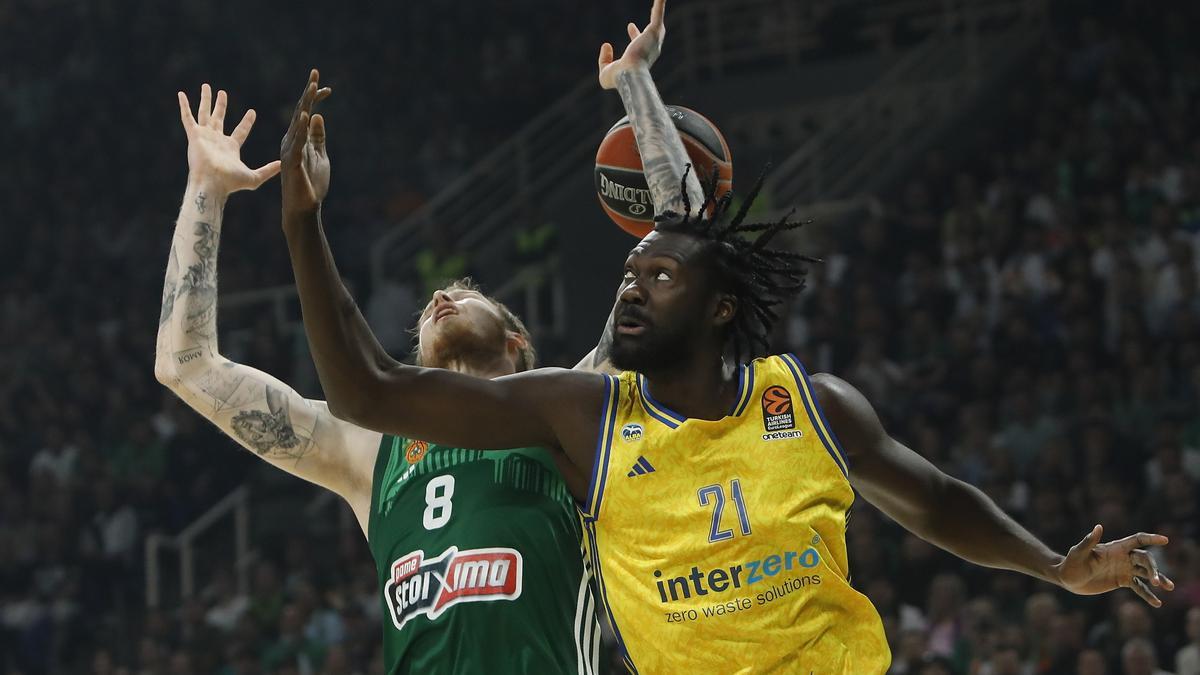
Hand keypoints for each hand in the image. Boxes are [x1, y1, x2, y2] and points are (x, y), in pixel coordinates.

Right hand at [178, 84, 279, 193]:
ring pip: (204, 113)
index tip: (252, 112)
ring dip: (206, 100)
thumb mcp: (255, 177)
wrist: (212, 183)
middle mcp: (216, 140)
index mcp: (230, 148)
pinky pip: (187, 117)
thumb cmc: (231, 182)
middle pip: (219, 118)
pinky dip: (184, 106)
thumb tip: (282, 165)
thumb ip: (268, 170)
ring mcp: (204, 137)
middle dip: (221, 105)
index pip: (241, 131)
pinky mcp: (194, 135)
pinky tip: (181, 94)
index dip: (247, 122)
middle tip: (223, 93)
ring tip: (207, 86)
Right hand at [280, 69, 332, 218]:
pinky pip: (297, 142)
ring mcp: (290, 150)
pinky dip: (301, 128)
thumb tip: (317, 115)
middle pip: (300, 112)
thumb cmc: (310, 184)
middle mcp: (290, 140)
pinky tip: (306, 114)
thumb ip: (318, 137)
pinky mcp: (292, 161)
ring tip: (312, 87)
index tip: (328, 88)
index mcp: (297, 138)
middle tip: (315, 74)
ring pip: (297, 122)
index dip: (315, 99)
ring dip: (305, 104)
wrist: (303, 207)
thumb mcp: (320, 155)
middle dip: (308, 93)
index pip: (306, 113)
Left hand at [598, 0, 665, 89]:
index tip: (630, 25)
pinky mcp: (653, 32)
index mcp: (640, 57)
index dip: (634, 34)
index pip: (638, 42)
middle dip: (654, 20)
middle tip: (654, 8)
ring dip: (659, 7)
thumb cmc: (618, 78)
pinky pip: (658, 14)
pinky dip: (660, 4)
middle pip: (652, 31)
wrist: (629, 76)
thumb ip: (604, 59)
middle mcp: (650, 48)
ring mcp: (653, 40)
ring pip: (658, 19)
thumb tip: (606, 44)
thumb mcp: (606, 72)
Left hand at [1054, 525, 1174, 606]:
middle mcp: (1123, 557)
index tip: (1165, 540)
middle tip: (1157, 581)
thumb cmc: (1071, 563)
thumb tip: (1098, 527)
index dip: (1151, 539)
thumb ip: (1088, 541)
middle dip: (1153, 568)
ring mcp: (1124, 569)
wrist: (1067, 579)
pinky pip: (1139, 587)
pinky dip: (1148, 595)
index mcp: (1115, 548)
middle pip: (1145, 559)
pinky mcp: (1122, 581)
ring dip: (1158, 578)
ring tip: (1169, 588)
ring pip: (1146, 573)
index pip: (1137, 540)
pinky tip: (1157, 603)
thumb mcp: (1078, 553)